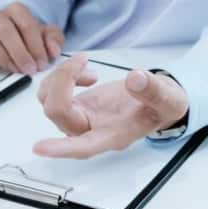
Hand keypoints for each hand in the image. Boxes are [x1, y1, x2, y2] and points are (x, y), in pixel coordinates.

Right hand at [0, 2, 64, 75]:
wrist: (13, 39)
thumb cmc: (28, 37)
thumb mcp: (46, 36)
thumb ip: (53, 39)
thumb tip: (53, 50)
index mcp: (16, 11)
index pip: (26, 24)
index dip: (35, 45)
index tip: (41, 63)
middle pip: (5, 29)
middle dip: (19, 52)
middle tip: (28, 69)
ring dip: (0, 55)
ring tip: (13, 69)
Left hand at [33, 55, 189, 158]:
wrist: (158, 100)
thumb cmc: (162, 106)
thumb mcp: (168, 99)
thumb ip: (153, 91)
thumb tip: (135, 80)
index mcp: (113, 135)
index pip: (83, 146)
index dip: (61, 147)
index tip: (39, 148)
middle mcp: (91, 130)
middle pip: (58, 113)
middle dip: (63, 81)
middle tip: (84, 61)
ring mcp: (80, 118)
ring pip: (48, 101)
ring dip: (59, 76)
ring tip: (85, 63)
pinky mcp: (75, 105)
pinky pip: (50, 93)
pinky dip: (60, 75)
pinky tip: (82, 71)